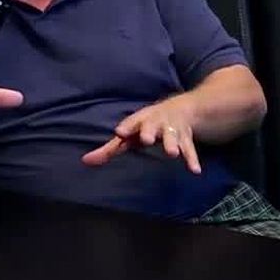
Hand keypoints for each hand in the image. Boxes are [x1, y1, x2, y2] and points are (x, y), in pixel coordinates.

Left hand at [82, 97, 200, 173]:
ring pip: (172, 136)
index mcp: (141, 120)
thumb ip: (108, 150)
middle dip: (149, 132)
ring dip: (172, 144)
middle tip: (146, 139)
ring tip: (172, 154)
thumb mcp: (129, 133)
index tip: (119, 132)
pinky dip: (192, 159)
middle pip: (152, 127)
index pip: (132, 122)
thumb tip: (85, 162)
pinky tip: (194, 170)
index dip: (127, 126)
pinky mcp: (186, 138)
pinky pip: (190, 149)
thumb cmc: (147, 125)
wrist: (181, 109)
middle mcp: (156, 123)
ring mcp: (172, 130)